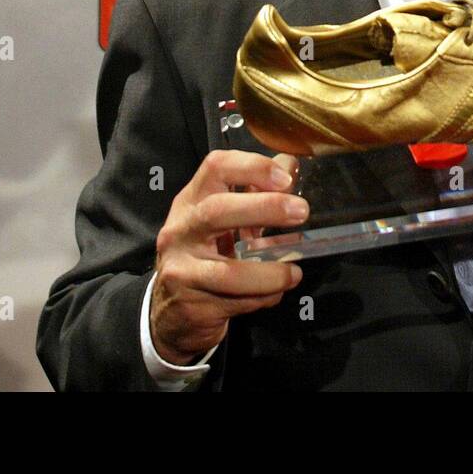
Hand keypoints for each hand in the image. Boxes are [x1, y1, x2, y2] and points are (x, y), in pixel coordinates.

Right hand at [150, 149, 306, 364]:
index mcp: (192, 200)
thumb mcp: (223, 216)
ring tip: (294, 273)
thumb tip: (290, 165)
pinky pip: (236, 302)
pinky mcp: (192, 305)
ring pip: (228, 272)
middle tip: (301, 212)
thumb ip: (255, 191)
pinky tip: (276, 292)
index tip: (286, 178)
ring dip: (270, 273)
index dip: (253, 167)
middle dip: (264, 208)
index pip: (215, 167)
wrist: (171, 308)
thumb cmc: (205, 251)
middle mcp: (181, 230)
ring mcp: (182, 269)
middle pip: (216, 211)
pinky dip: (263, 297)